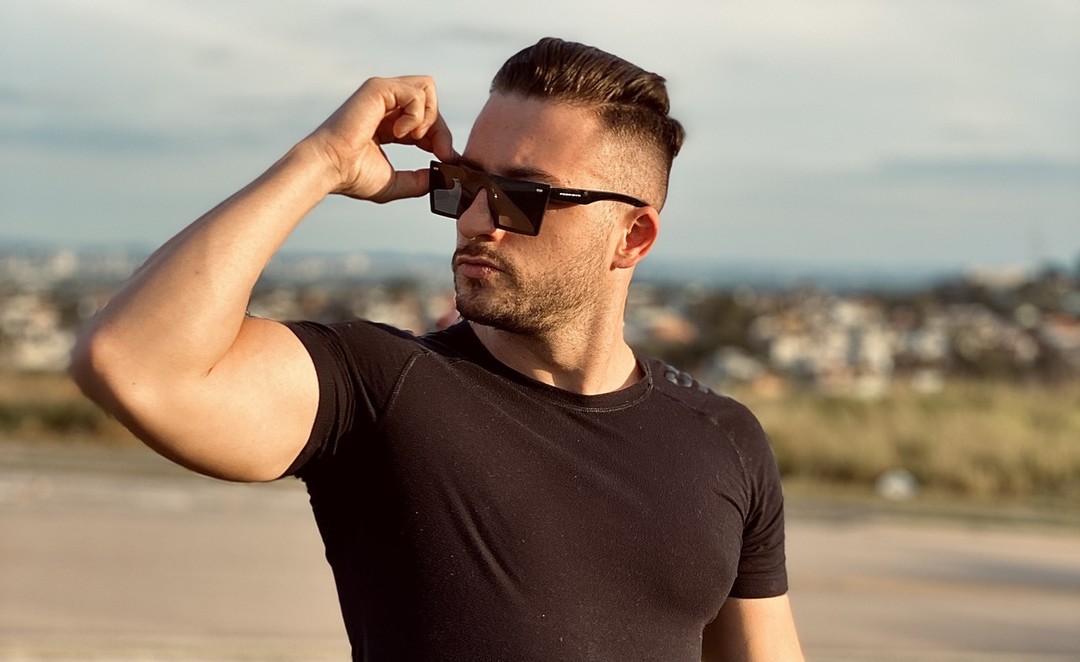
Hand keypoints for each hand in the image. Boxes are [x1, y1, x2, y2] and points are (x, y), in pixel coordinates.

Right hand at [305, 75, 456, 202]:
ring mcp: (382, 93)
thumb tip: (442, 178)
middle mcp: (385, 104)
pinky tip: (400, 133)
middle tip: (439, 152)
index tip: (446, 158)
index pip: (426, 120)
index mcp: (388, 123)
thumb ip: (420, 180)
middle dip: (441, 129)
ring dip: (429, 117)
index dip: (440, 138)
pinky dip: (416, 115)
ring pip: (427, 88)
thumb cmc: (353, 176)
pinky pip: (416, 92)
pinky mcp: (378, 88)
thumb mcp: (396, 182)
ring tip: (413, 138)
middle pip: (431, 101)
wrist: (330, 168)